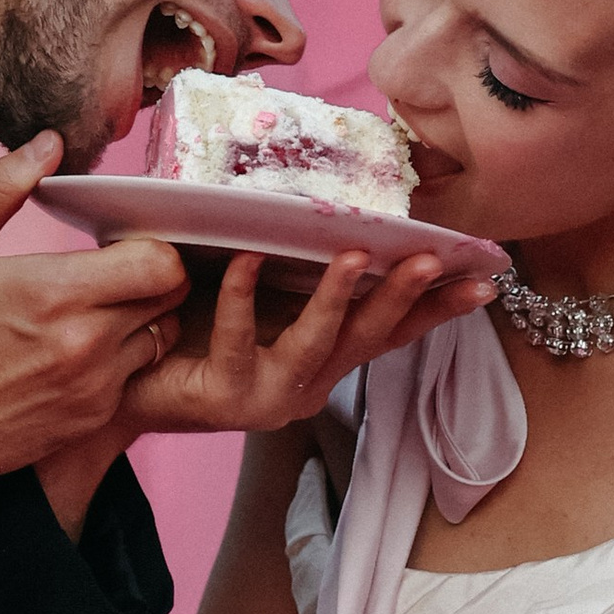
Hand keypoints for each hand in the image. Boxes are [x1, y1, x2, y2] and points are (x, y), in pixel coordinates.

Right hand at [0, 135, 188, 501]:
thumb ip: (2, 187)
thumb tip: (48, 143)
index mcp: (58, 291)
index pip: (160, 263)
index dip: (151, 246)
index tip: (120, 243)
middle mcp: (89, 342)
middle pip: (170, 297)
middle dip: (151, 278)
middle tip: (113, 272)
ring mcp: (95, 386)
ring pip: (158, 338)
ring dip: (140, 320)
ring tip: (98, 311)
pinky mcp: (92, 419)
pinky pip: (134, 377)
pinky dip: (120, 360)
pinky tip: (78, 351)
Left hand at [119, 244, 501, 441]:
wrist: (129, 388)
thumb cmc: (195, 333)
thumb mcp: (261, 302)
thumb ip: (295, 275)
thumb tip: (337, 215)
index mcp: (324, 360)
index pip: (393, 332)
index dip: (438, 307)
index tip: (484, 280)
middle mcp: (309, 383)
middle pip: (369, 337)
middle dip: (405, 295)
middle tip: (435, 258)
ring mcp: (271, 394)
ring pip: (318, 344)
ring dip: (340, 297)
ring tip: (358, 254)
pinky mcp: (227, 397)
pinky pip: (241, 341)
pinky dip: (245, 297)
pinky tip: (247, 261)